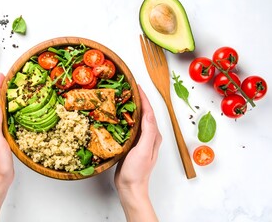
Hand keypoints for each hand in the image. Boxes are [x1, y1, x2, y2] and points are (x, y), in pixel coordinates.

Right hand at [114, 85, 160, 221]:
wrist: (130, 188)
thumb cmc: (137, 172)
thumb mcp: (143, 150)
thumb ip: (148, 132)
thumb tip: (148, 113)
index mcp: (154, 135)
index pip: (149, 112)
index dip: (144, 97)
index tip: (136, 85)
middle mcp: (149, 136)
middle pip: (144, 113)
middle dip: (138, 99)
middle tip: (128, 87)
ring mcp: (140, 140)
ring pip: (137, 119)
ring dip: (132, 107)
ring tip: (122, 97)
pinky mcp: (132, 145)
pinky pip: (130, 127)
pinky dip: (125, 118)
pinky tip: (118, 116)